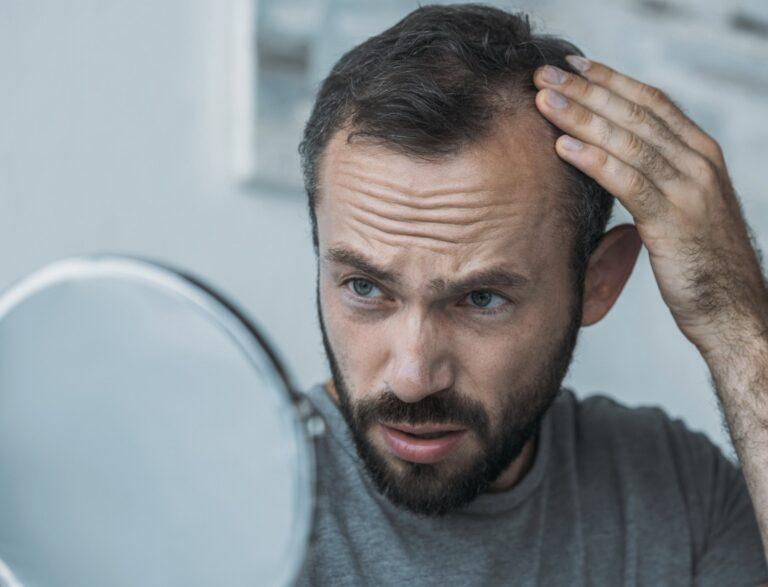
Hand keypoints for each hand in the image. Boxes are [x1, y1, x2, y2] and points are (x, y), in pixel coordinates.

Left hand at [532, 56, 767, 356]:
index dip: (610, 80)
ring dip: (581, 117)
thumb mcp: (682, 206)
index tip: (572, 66)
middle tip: (544, 74)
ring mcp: (690, 188)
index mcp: (701, 153)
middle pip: (635, 113)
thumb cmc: (700, 260)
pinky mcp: (674, 221)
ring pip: (628, 141)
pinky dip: (594, 161)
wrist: (733, 308)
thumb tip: (615, 160)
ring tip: (543, 102)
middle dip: (586, 90)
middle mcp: (699, 161)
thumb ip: (657, 177)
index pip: (651, 102)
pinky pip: (629, 182)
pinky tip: (562, 148)